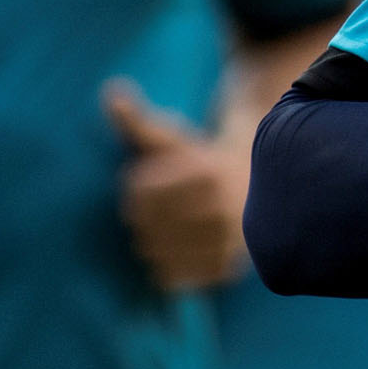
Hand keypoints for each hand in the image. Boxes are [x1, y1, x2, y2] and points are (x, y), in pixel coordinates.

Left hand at [103, 77, 249, 289]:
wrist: (256, 182)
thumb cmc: (201, 158)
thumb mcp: (172, 137)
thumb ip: (138, 120)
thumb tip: (111, 91)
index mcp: (204, 174)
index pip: (138, 199)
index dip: (136, 191)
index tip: (148, 182)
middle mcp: (220, 209)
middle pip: (146, 229)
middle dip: (144, 218)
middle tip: (160, 207)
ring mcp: (227, 241)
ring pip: (157, 256)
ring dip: (153, 243)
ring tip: (167, 226)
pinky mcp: (229, 267)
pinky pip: (175, 278)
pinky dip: (168, 267)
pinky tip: (177, 248)